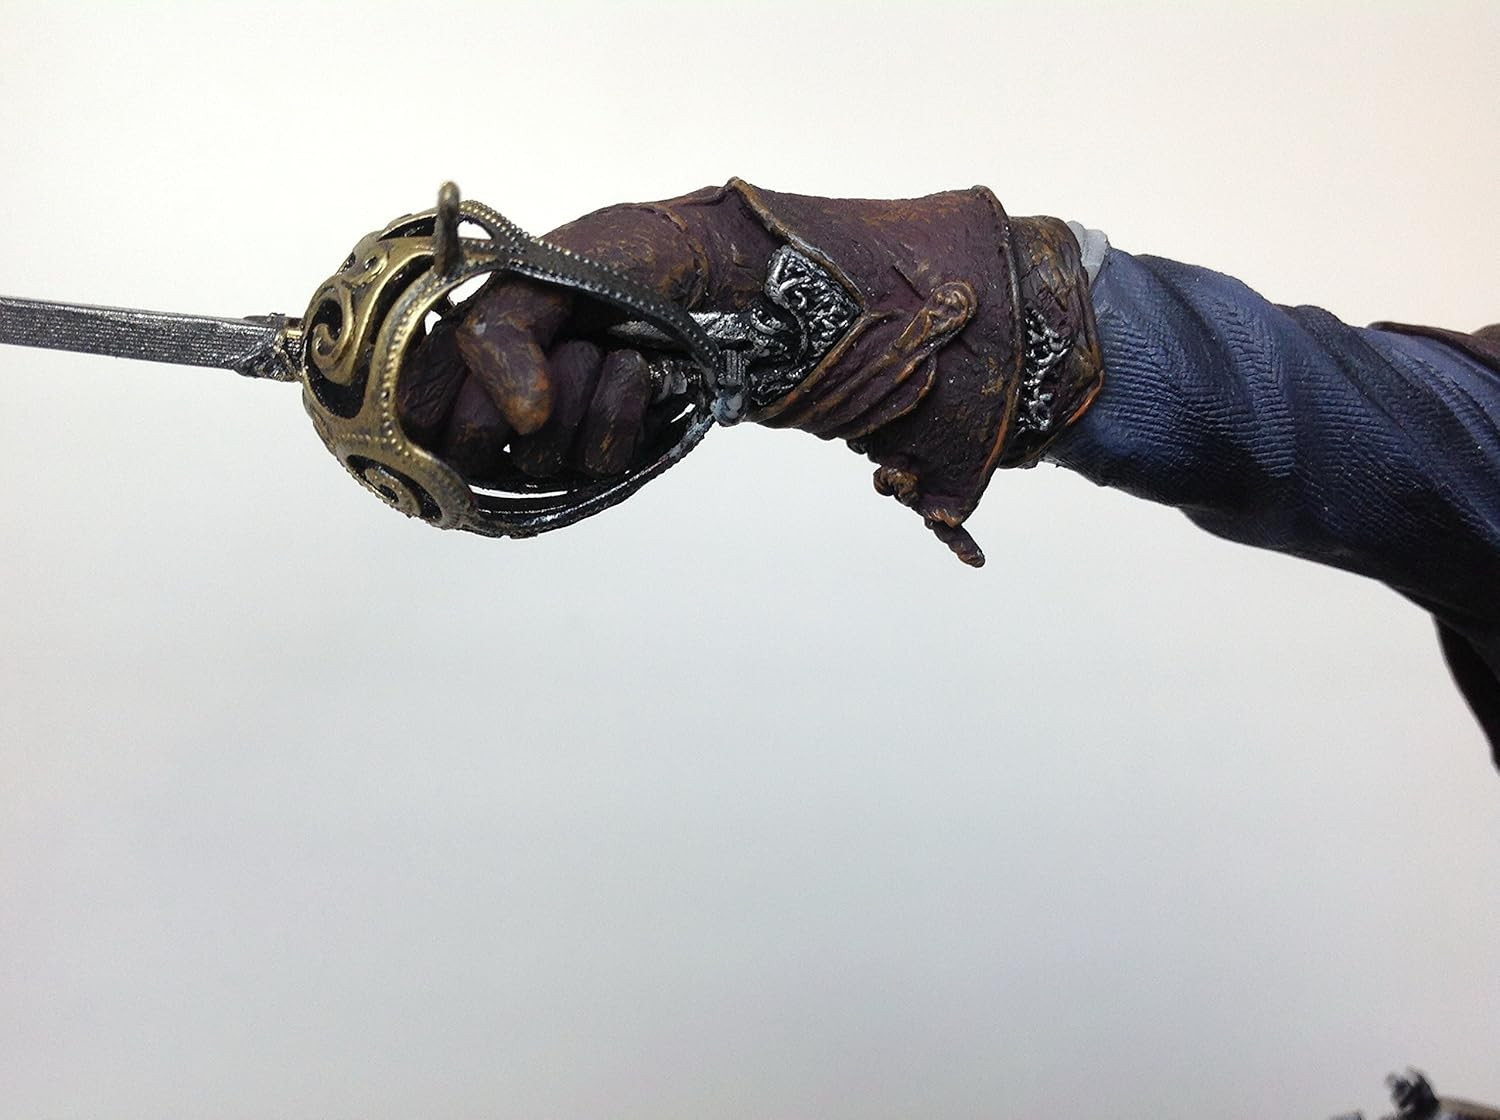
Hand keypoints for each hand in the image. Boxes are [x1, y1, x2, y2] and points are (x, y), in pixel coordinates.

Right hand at [397, 189, 773, 480]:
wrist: (704, 276)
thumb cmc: (616, 263)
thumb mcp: (536, 277)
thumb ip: (496, 337)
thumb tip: (520, 419)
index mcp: (457, 352)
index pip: (410, 415)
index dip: (449, 401)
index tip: (487, 372)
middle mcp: (493, 402)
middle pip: (469, 452)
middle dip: (522, 391)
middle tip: (562, 342)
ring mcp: (549, 435)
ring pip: (538, 460)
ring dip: (582, 391)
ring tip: (607, 346)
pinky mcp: (601, 455)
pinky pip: (597, 462)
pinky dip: (621, 410)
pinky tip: (635, 373)